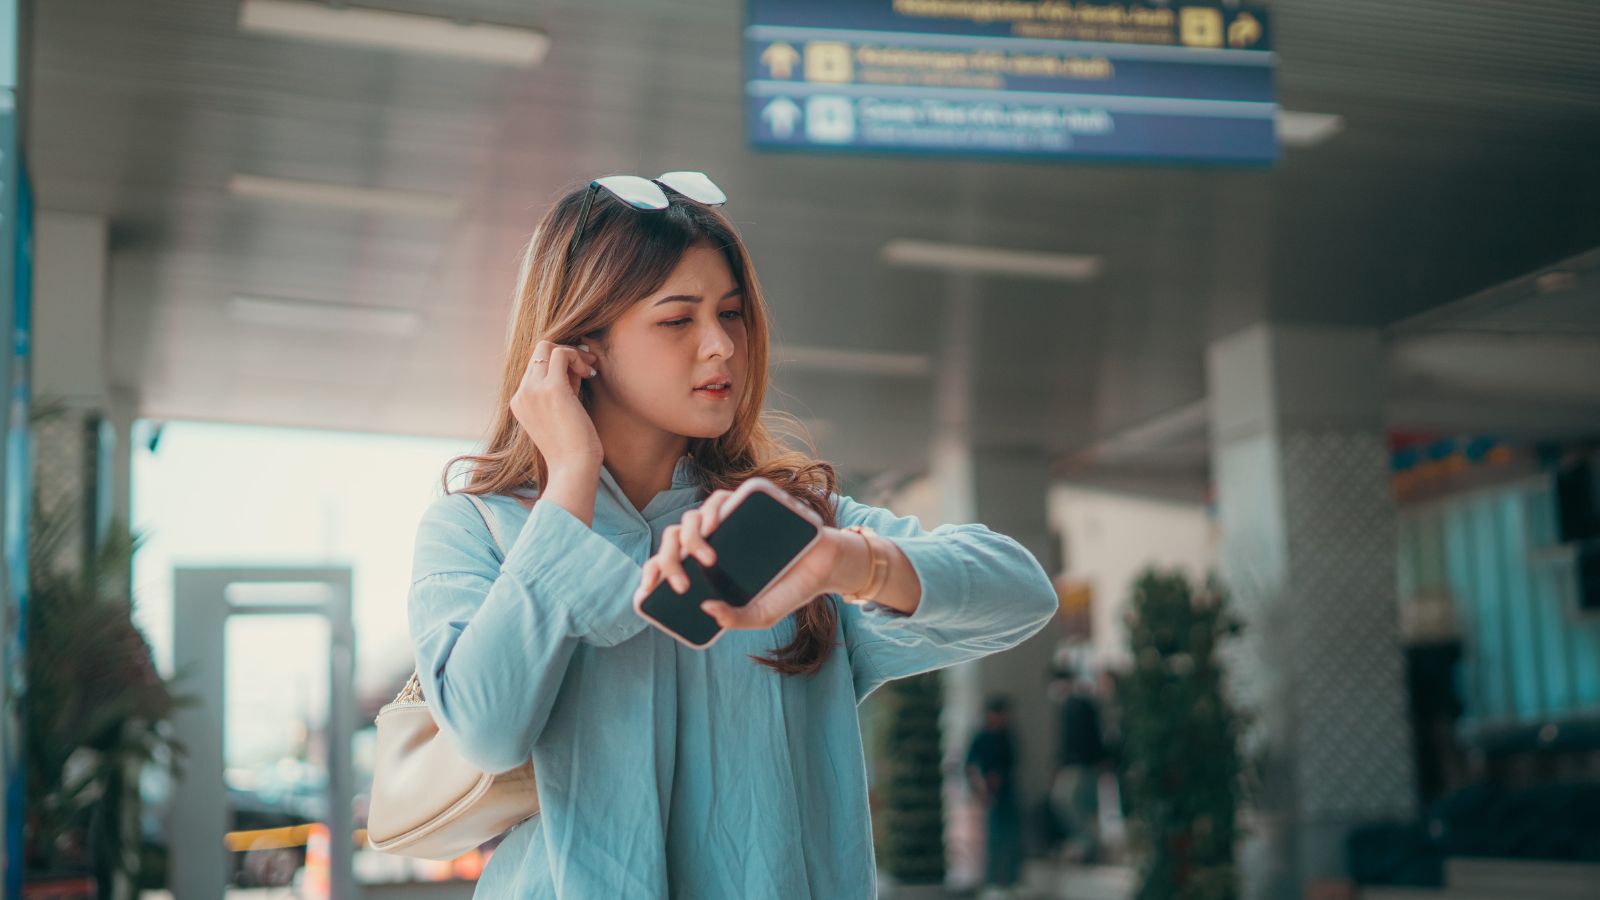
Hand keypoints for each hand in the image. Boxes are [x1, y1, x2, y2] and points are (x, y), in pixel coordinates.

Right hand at [510, 339, 602, 473]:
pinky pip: (561, 353)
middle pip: (539, 352)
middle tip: (586, 369)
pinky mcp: (551, 389)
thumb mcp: (559, 412)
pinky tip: (589, 373)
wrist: (573, 468)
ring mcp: (533, 390)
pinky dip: (577, 357)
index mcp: (519, 402)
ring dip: (572, 354)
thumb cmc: (572, 446)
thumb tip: (572, 362)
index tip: (579, 377)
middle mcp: (521, 394)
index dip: (559, 366)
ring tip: (588, 371)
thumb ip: (560, 388)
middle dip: (565, 355)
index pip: (535, 366)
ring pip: (547, 347)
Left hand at [631, 487, 845, 631]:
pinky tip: (713, 524)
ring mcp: (728, 521)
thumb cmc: (789, 590)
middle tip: (680, 584)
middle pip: (674, 539)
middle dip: (668, 560)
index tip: (646, 592)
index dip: (651, 573)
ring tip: (704, 557)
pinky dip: (712, 508)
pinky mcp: (748, 504)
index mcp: (706, 565)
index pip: (668, 562)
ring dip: (690, 536)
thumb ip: (735, 618)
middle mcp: (712, 539)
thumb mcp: (761, 615)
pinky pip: (720, 498)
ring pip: (692, 517)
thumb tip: (706, 609)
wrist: (825, 566)